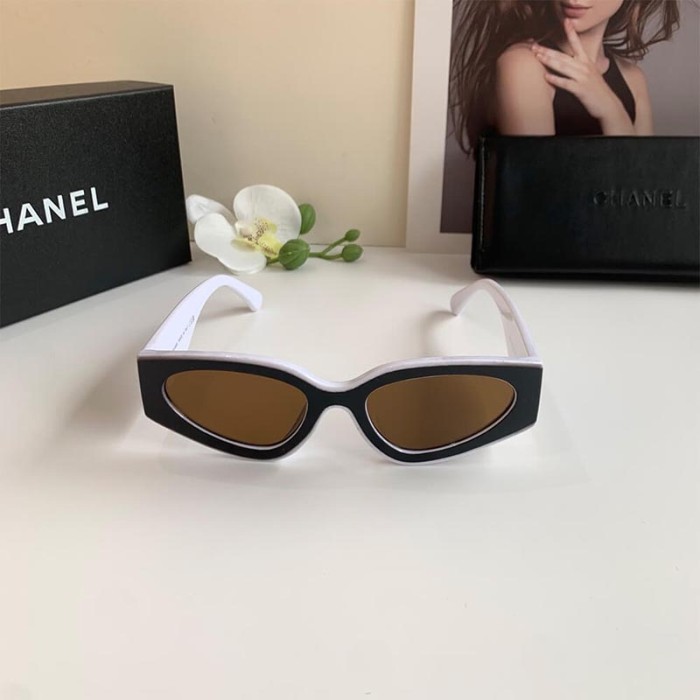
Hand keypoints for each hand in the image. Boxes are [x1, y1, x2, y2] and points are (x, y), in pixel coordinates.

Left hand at [531, 19, 634, 134]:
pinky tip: (546, 77)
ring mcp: (583, 77)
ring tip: (537, 57)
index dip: (571, 32)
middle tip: (534, 47)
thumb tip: (565, 63)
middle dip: (548, 51)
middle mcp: (584, 67)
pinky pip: (566, 83)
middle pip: (563, 56)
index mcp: (586, 61)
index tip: (565, 22)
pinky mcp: (580, 89)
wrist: (607, 104)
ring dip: (549, 61)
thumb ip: (578, 67)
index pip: (577, 44)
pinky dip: (556, 79)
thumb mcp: (589, 74)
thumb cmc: (595, 91)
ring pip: (563, 67)